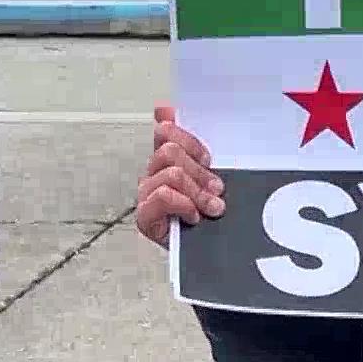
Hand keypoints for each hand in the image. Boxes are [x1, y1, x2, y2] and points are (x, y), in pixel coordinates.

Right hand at [136, 105, 224, 247]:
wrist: (210, 253)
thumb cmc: (210, 214)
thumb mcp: (212, 175)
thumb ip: (194, 144)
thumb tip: (165, 108)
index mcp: (167, 160)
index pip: (166, 131)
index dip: (190, 140)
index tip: (209, 159)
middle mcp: (153, 174)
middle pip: (170, 151)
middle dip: (199, 171)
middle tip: (217, 189)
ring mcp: (147, 195)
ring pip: (169, 173)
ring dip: (196, 191)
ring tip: (212, 207)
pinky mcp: (145, 217)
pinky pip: (161, 195)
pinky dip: (183, 204)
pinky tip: (193, 216)